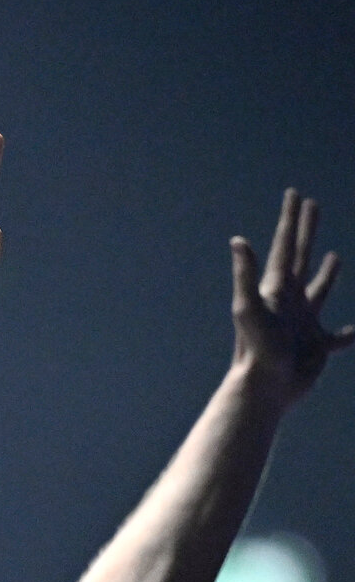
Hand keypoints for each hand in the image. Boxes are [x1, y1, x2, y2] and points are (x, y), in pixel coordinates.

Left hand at [229, 190, 352, 408]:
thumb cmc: (256, 349)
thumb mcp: (248, 308)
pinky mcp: (316, 346)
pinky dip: (349, 333)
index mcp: (276, 289)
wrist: (264, 387)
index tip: (295, 194)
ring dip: (327, 273)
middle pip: (301, 257)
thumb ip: (245, 275)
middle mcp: (289, 302)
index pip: (285, 245)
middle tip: (312, 206)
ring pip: (319, 290)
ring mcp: (303, 322)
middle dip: (307, 231)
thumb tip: (237, 240)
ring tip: (333, 256)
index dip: (291, 218)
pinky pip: (338, 337)